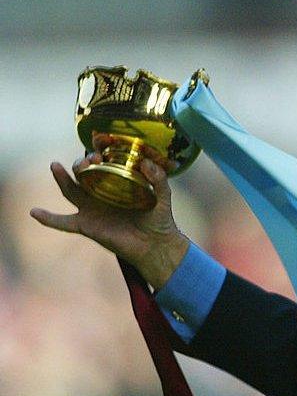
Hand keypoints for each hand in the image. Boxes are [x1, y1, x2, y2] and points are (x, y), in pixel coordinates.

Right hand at [30, 150, 189, 288]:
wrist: (155, 245)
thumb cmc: (159, 219)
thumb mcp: (163, 195)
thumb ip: (158, 178)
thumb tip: (147, 163)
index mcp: (116, 183)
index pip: (102, 164)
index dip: (98, 155)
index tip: (100, 151)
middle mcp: (100, 193)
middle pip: (82, 174)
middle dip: (81, 164)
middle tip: (90, 160)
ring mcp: (91, 209)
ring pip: (70, 190)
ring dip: (61, 178)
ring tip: (55, 165)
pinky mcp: (87, 225)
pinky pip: (63, 222)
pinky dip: (49, 218)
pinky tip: (34, 212)